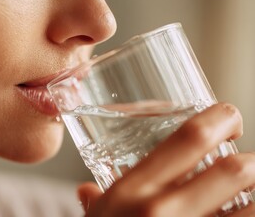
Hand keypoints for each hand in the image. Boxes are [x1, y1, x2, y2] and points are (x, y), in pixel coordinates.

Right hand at [78, 103, 254, 216]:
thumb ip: (93, 204)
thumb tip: (86, 192)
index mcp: (131, 192)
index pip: (189, 138)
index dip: (220, 118)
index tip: (229, 116)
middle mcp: (163, 212)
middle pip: (235, 169)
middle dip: (252, 162)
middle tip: (249, 164)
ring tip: (253, 196)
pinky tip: (245, 214)